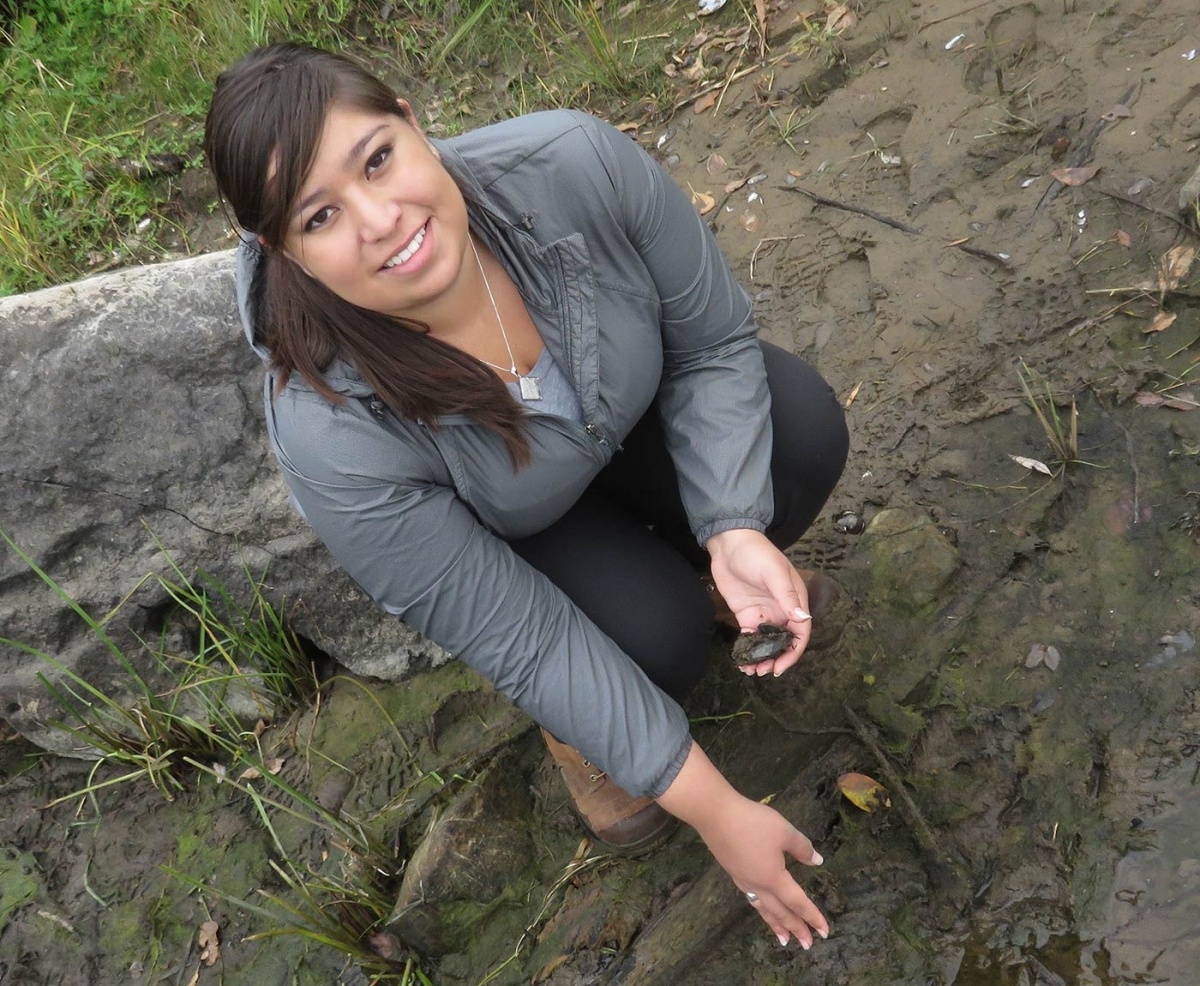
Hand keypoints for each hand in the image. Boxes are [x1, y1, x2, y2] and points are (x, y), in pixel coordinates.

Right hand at [658, 742, 828, 948]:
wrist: (715, 815)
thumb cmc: (753, 822)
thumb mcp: (784, 831)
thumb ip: (802, 848)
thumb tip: (817, 862)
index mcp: (774, 878)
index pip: (797, 902)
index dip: (812, 916)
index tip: (825, 932)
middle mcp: (758, 885)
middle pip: (780, 912)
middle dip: (795, 928)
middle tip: (808, 945)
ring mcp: (743, 880)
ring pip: (764, 909)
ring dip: (776, 925)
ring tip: (784, 939)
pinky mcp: (733, 872)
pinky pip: (753, 899)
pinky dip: (762, 910)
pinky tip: (761, 906)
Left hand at [706, 528, 810, 676]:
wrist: (729, 543)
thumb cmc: (757, 553)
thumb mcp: (774, 573)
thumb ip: (787, 597)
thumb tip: (803, 619)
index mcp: (795, 600)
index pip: (801, 631)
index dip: (793, 652)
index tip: (781, 666)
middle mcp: (782, 610)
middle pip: (785, 641)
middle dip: (777, 659)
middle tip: (763, 672)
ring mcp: (764, 613)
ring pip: (768, 643)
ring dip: (762, 658)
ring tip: (751, 671)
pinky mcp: (747, 615)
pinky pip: (751, 638)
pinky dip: (748, 651)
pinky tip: (742, 661)